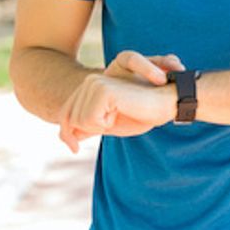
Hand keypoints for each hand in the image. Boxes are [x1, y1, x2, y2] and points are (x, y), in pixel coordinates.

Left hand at [58, 51, 184, 152]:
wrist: (164, 104)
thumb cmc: (140, 114)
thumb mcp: (108, 123)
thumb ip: (88, 126)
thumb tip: (67, 138)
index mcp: (90, 86)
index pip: (65, 112)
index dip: (66, 133)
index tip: (73, 149)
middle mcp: (90, 81)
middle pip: (69, 118)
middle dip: (89, 131)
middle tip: (115, 121)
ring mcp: (95, 84)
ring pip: (79, 120)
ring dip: (100, 126)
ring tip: (120, 114)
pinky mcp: (103, 91)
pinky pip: (91, 120)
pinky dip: (106, 124)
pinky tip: (122, 112)